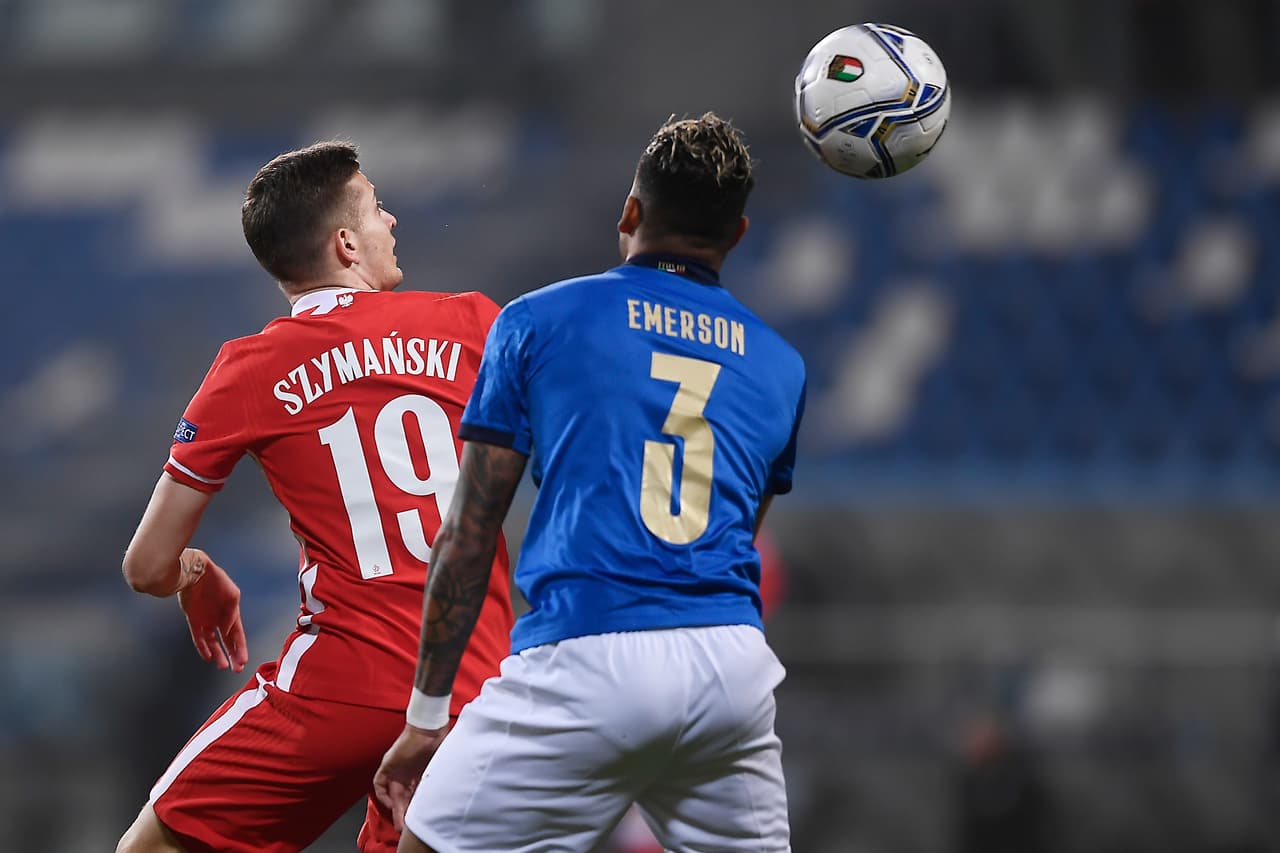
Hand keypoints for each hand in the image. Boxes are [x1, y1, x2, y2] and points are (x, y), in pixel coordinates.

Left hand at [176, 549, 247, 671]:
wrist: (196, 572)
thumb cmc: (216, 579)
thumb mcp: (233, 595)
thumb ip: (232, 613)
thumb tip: (228, 628)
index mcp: (231, 612)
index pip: (238, 634)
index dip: (241, 648)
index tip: (243, 660)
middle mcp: (219, 618)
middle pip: (228, 641)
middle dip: (233, 655)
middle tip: (237, 668)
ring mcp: (206, 620)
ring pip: (213, 642)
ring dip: (218, 654)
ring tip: (222, 665)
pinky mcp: (193, 619)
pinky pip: (199, 637)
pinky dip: (203, 647)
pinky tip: (207, 656)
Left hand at [374, 723, 449, 831]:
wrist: (430, 728)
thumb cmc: (440, 743)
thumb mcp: (442, 767)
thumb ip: (440, 781)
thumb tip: (449, 797)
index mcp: (419, 775)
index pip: (415, 797)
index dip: (416, 809)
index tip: (421, 820)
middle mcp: (407, 775)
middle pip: (403, 799)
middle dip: (405, 815)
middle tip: (406, 829)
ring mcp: (396, 770)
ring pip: (391, 795)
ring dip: (394, 809)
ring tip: (400, 823)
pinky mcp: (387, 765)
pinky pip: (379, 784)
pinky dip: (382, 795)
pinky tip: (391, 803)